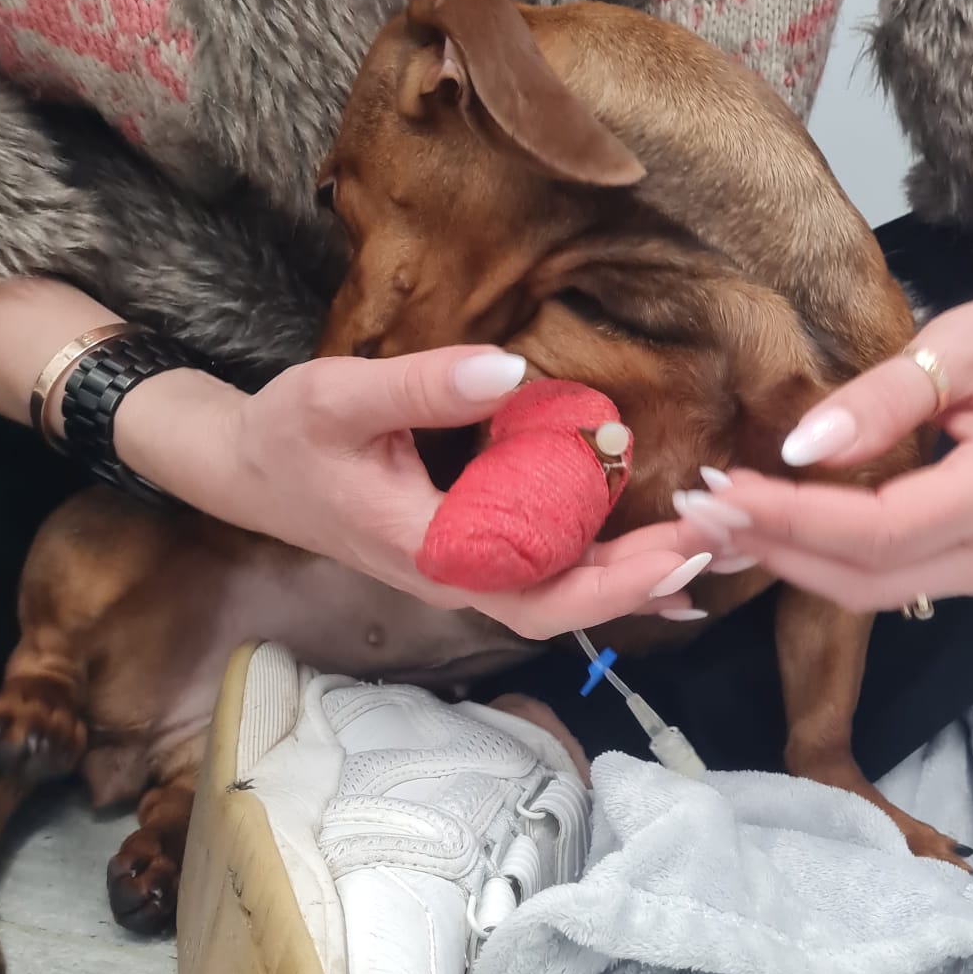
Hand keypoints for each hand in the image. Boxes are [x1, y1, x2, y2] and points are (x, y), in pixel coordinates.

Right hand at [114, 346, 711, 636]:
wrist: (246, 467)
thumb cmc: (289, 435)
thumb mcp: (340, 396)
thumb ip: (422, 385)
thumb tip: (508, 368)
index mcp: (432, 551)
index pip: (539, 591)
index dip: (616, 582)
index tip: (682, 553)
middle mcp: (456, 575)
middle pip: (566, 606)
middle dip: (647, 583)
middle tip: (726, 543)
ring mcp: (464, 568)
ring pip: (561, 593)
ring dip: (634, 574)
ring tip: (713, 542)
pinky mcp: (470, 549)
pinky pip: (548, 568)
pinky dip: (605, 559)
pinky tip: (657, 543)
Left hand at [671, 290, 972, 612]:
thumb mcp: (956, 344)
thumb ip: (882, 399)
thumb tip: (801, 449)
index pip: (883, 528)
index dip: (797, 518)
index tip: (725, 489)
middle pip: (870, 575)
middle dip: (777, 548)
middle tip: (699, 512)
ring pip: (872, 591)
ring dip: (790, 562)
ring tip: (718, 522)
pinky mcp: (972, 570)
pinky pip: (886, 581)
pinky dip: (820, 562)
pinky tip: (767, 532)